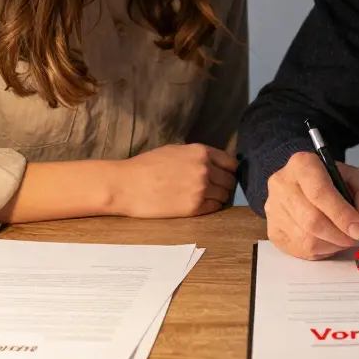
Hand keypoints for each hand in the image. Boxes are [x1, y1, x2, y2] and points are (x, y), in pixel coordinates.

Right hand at [107, 143, 236, 217]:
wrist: (127, 185)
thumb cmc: (147, 166)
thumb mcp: (175, 150)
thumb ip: (197, 156)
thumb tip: (214, 163)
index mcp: (201, 152)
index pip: (231, 163)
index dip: (228, 170)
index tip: (223, 174)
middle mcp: (205, 169)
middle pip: (230, 180)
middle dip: (224, 184)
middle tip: (213, 188)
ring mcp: (202, 189)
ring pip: (224, 195)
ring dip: (218, 196)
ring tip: (204, 196)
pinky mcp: (195, 208)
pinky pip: (214, 208)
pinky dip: (210, 206)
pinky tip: (198, 203)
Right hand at [264, 152, 358, 259]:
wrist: (306, 185)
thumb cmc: (332, 181)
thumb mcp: (358, 179)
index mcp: (302, 164)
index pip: (319, 192)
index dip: (341, 214)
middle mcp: (282, 184)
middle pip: (311, 219)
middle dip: (339, 234)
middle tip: (354, 237)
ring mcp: (274, 208)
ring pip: (306, 238)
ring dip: (331, 244)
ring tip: (342, 237)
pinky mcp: (273, 229)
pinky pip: (299, 249)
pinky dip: (320, 250)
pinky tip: (328, 241)